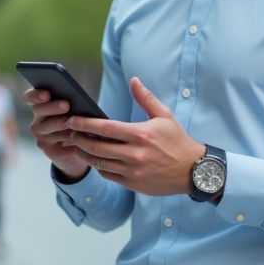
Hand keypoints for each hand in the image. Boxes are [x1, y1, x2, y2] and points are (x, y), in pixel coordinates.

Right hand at [24, 88, 88, 181]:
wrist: (78, 143)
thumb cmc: (76, 119)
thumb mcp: (75, 108)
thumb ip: (72, 101)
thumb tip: (78, 97)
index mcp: (40, 105)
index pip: (30, 97)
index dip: (36, 95)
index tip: (47, 94)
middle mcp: (37, 120)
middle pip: (39, 110)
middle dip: (52, 107)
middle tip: (66, 105)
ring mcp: (40, 135)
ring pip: (48, 128)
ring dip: (60, 125)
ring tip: (73, 124)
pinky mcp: (48, 149)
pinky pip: (56, 147)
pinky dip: (67, 144)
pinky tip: (77, 143)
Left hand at [64, 78, 203, 196]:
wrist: (193, 171)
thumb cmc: (177, 141)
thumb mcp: (164, 116)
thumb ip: (146, 98)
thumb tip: (133, 80)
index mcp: (140, 134)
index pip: (105, 128)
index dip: (85, 124)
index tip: (72, 120)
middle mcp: (135, 154)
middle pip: (96, 148)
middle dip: (79, 139)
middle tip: (70, 133)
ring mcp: (133, 171)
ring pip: (99, 163)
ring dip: (84, 155)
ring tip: (78, 146)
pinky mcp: (133, 184)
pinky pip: (108, 175)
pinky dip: (98, 167)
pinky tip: (95, 160)